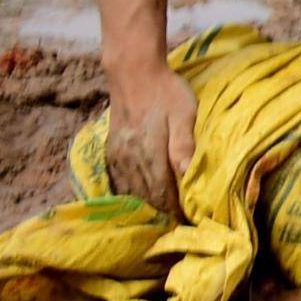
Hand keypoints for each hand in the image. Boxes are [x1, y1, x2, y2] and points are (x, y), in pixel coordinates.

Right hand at [105, 56, 200, 213]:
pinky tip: (133, 203)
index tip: (186, 224)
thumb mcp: (184, 113)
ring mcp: (118, 154)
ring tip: (157, 221)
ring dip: (143, 207)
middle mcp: (130, 158)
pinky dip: (126, 194)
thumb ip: (184, 144)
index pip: (162, 192)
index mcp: (149, 153)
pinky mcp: (112, 149)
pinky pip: (117, 179)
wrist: (133, 72)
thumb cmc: (166, 91)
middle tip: (175, 229)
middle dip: (160, 214)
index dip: (174, 211)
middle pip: (145, 195)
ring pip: (130, 190)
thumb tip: (188, 175)